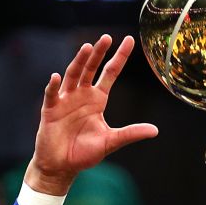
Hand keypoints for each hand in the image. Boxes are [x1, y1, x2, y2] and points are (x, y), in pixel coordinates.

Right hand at [25, 34, 158, 195]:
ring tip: (87, 48)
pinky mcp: (51, 110)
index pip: (110, 72)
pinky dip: (54, 86)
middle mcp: (82, 94)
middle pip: (91, 68)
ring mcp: (65, 100)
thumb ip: (131, 133)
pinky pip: (52, 95)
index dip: (119, 56)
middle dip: (99, 53)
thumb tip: (155, 131)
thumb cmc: (85, 152)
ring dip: (79, 62)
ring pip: (73, 75)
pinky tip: (56, 77)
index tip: (129, 40)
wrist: (62, 166)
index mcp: (97, 99)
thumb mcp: (111, 141)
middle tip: (107, 38)